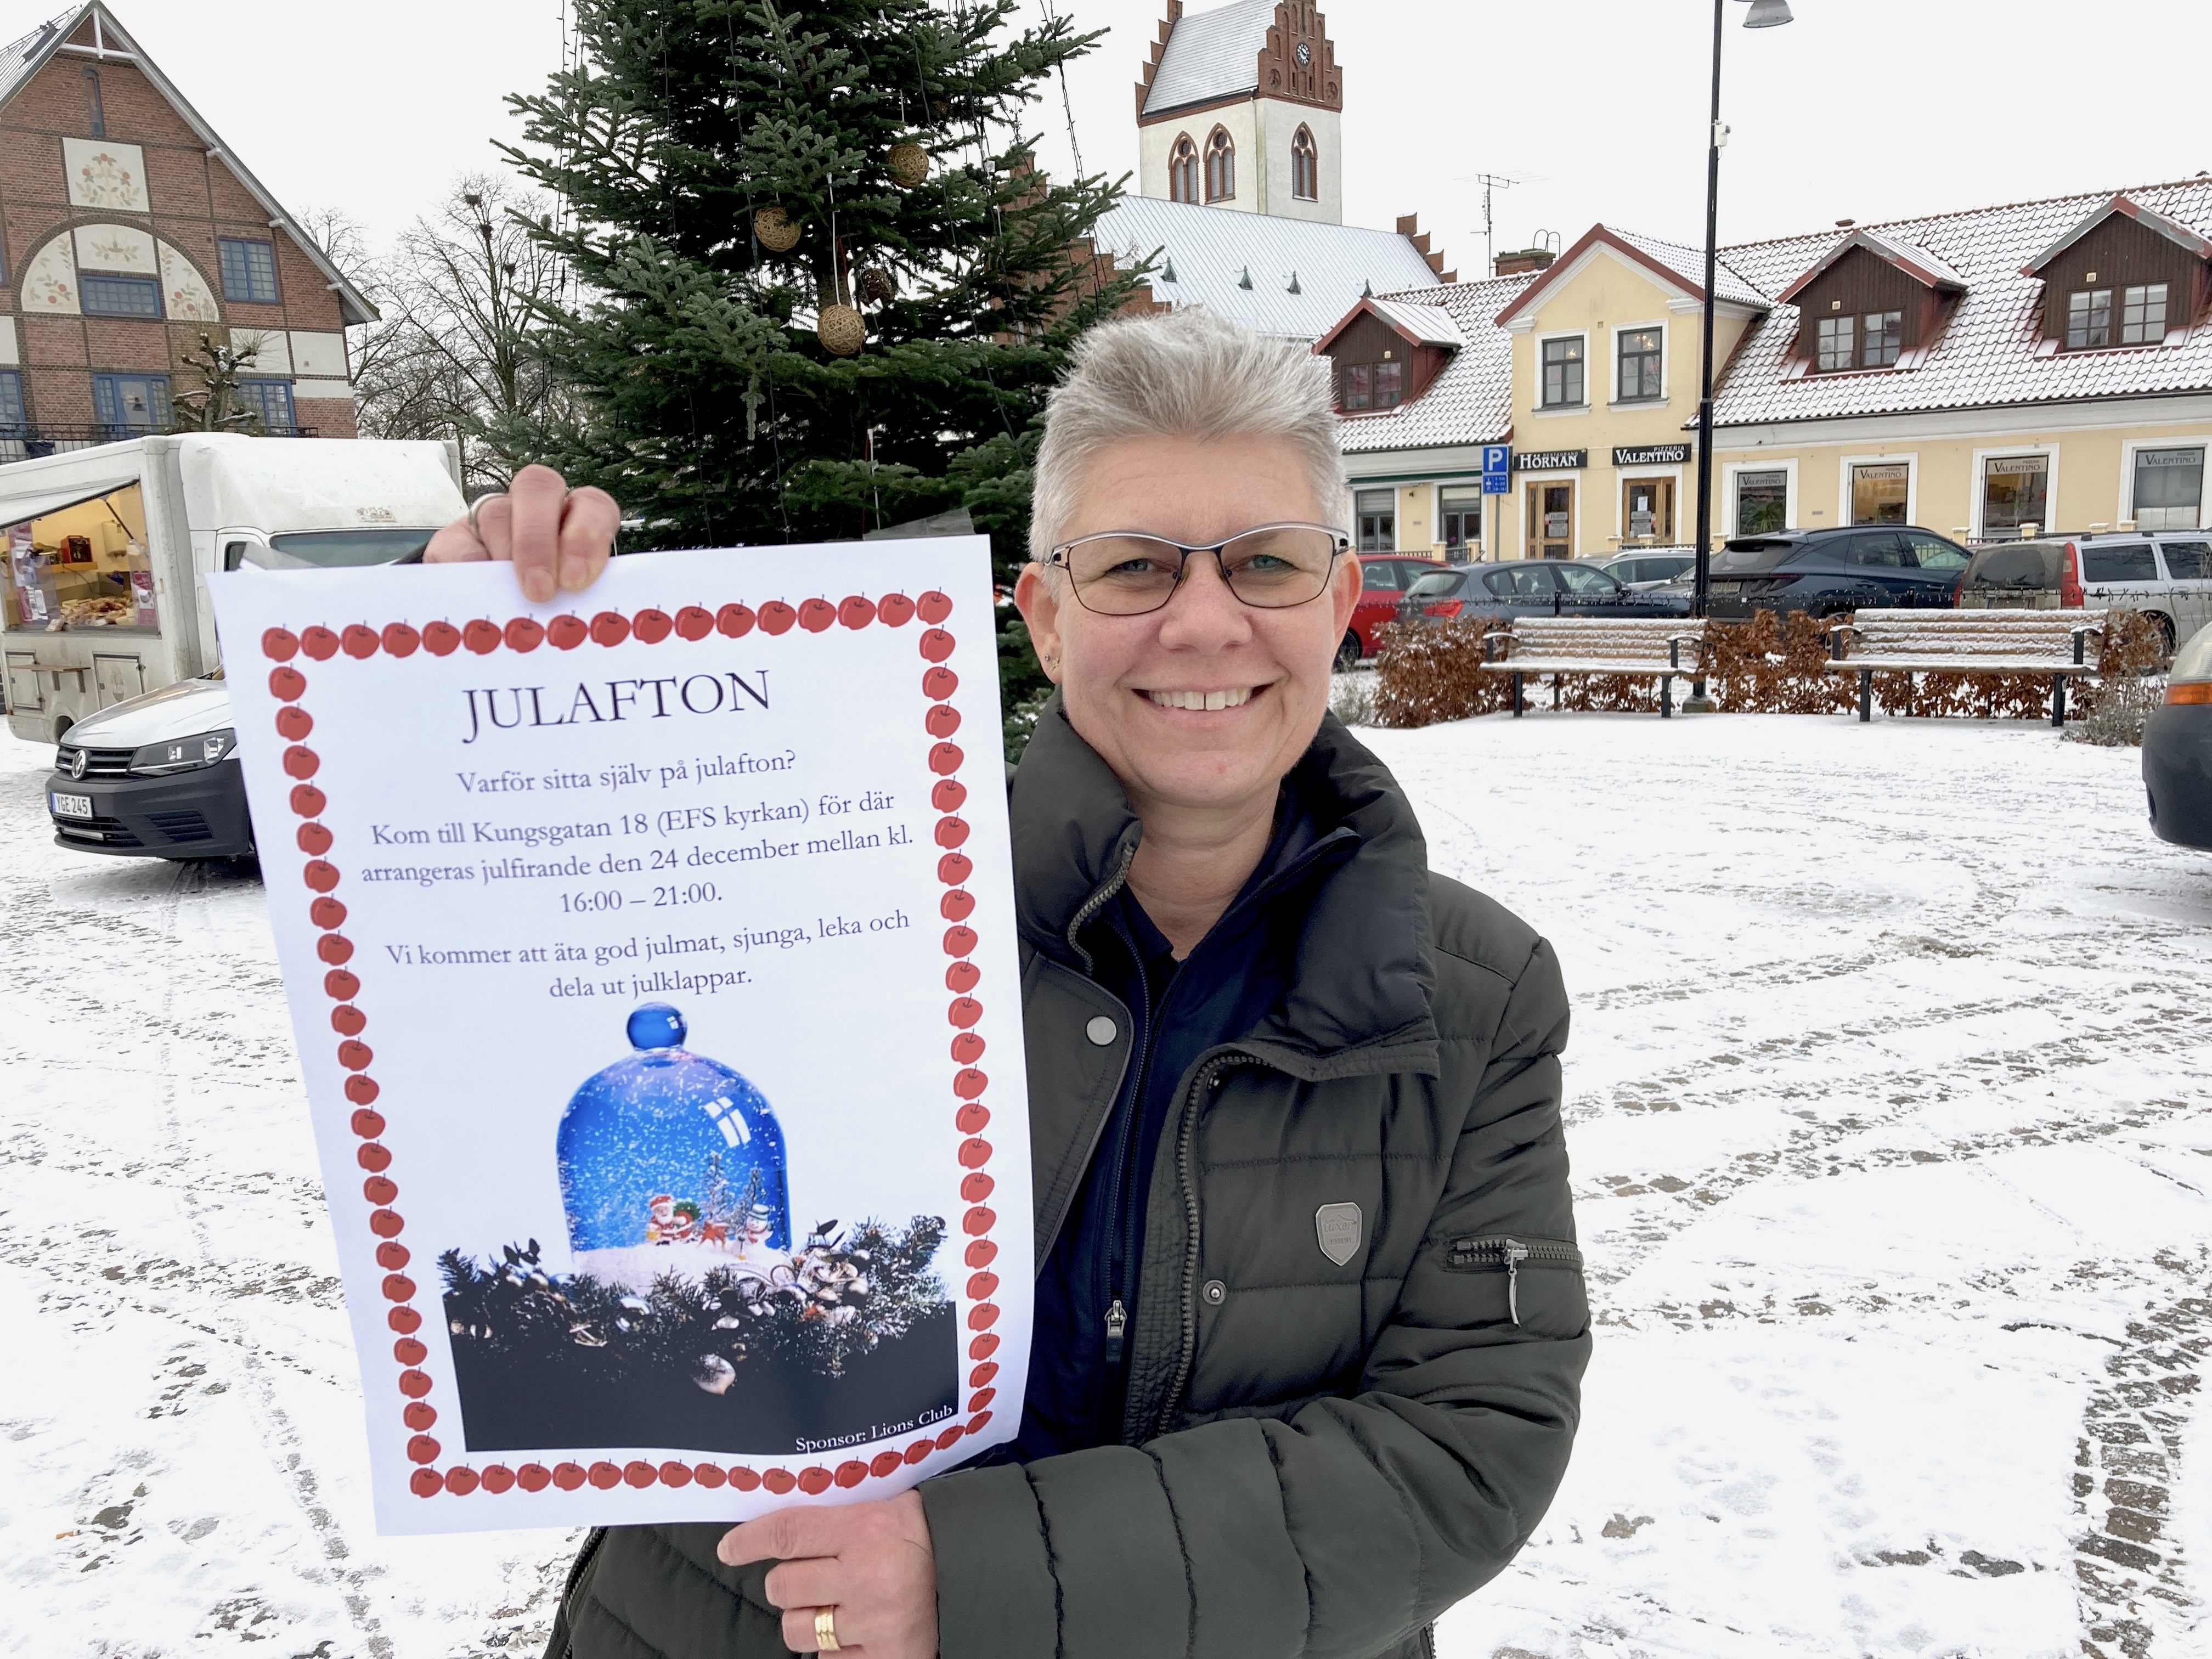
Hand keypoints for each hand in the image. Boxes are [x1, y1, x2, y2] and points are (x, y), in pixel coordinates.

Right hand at [424, 463, 619, 603]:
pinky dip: (469, 566)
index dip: (588, 535)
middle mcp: (538, 510)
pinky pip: (457, 541)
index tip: (578, 578)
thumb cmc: (548, 608)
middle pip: (541, 489)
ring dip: (506, 553)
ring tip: (509, 595)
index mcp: (577, 520)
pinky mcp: (455, 539)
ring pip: (497, 512)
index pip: (593, 505)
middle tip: (539, 589)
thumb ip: (584, 599)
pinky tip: (478, 591)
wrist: (491, 622)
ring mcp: (494, 519)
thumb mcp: (573, 603)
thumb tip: (588, 614)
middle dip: (540, 540)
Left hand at [718, 1488, 937, 1657]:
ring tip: (832, 1606)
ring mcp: (873, 1622)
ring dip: (804, 1619)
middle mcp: (866, 1576)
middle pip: (782, 1585)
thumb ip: (832, 1514)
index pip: (787, 1532)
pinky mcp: (884, 1657)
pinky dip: (833, 1649)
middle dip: (787, 1583)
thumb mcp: (882, 1508)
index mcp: (865, 1528)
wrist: (974, 1572)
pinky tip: (856, 1631)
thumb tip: (770, 1526)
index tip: (729, 1548)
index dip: (749, 1540)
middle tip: (810, 1578)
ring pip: (796, 1628)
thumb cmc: (920, 1534)